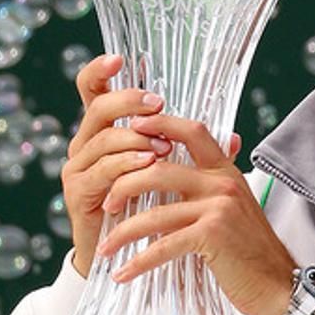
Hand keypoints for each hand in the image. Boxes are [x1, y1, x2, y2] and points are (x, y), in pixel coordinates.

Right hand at [61, 54, 178, 276]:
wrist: (124, 255)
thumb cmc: (149, 208)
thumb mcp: (176, 174)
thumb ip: (198, 154)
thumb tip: (236, 138)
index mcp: (105, 131)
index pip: (91, 91)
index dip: (99, 71)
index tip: (120, 58)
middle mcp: (85, 144)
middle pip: (98, 107)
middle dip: (129, 102)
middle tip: (158, 103)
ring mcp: (77, 167)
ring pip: (103, 138)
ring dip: (135, 138)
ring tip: (162, 145)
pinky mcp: (77, 192)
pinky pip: (101, 170)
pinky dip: (125, 164)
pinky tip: (147, 164)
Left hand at [96, 115, 295, 314]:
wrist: (279, 285)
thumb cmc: (251, 252)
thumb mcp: (234, 208)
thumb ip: (209, 188)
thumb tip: (175, 176)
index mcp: (226, 172)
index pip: (193, 132)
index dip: (160, 124)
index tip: (130, 127)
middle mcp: (222, 184)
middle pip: (159, 169)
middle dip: (124, 186)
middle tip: (107, 205)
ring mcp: (219, 208)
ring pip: (155, 212)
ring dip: (123, 231)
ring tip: (105, 246)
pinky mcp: (212, 235)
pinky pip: (163, 245)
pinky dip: (138, 262)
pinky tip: (122, 273)